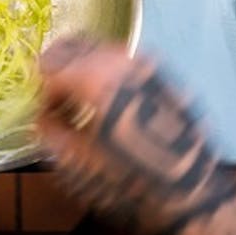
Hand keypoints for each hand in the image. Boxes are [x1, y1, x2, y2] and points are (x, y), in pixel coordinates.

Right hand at [36, 40, 235, 234]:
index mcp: (96, 78)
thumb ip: (51, 134)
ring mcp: (146, 63)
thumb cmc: (133, 181)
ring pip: (102, 49)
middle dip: (59, 69)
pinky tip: (112, 102)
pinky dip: (110, 72)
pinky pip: (126, 60)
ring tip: (82, 102)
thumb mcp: (79, 166)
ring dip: (84, 67)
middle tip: (55, 99)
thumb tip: (43, 119)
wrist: (193, 189)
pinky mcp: (164, 73)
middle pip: (75, 45)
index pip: (50, 68)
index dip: (42, 94)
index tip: (45, 115)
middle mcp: (121, 60)